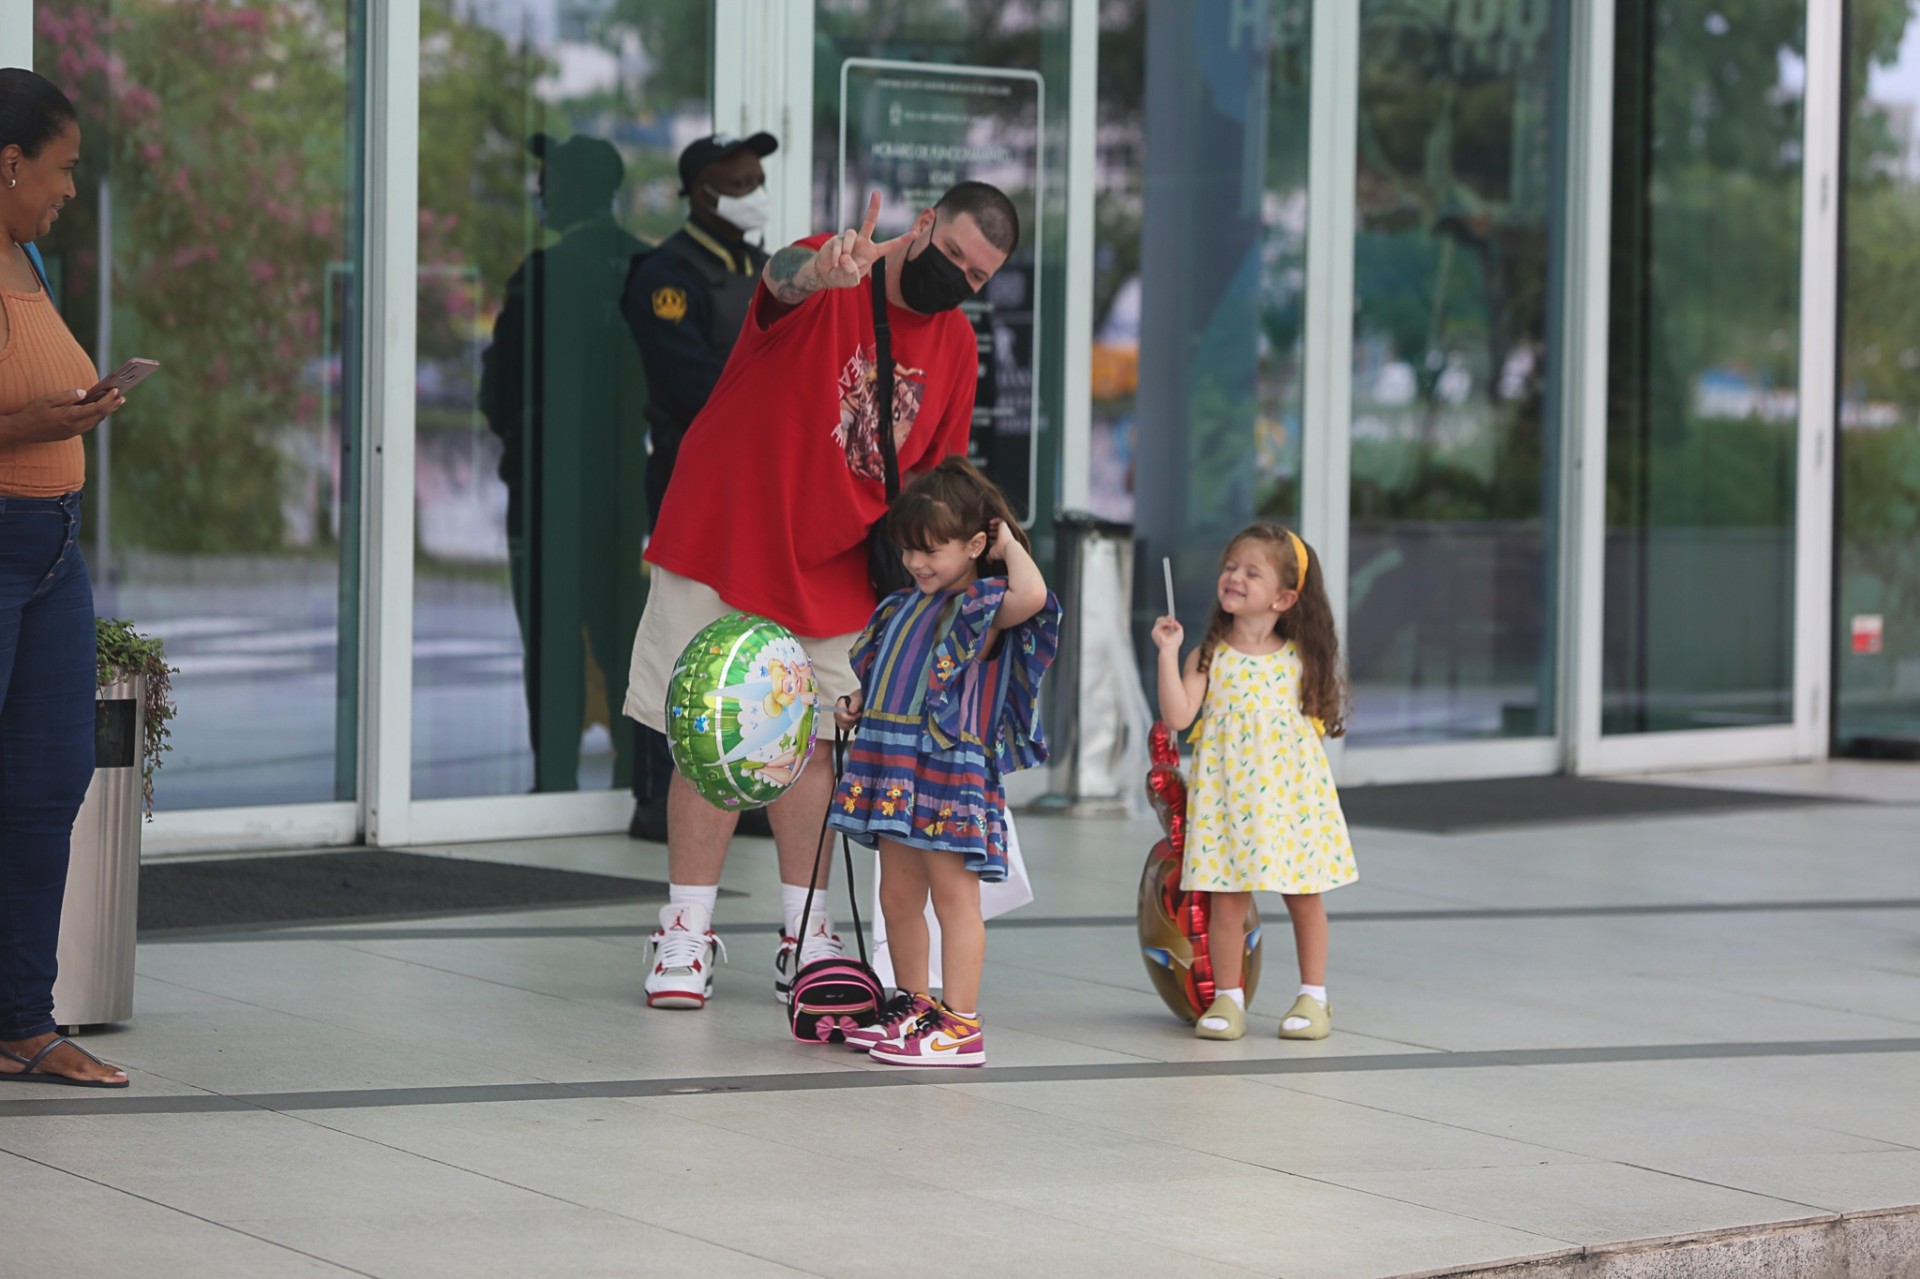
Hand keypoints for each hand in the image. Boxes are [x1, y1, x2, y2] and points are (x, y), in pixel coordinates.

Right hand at [2, 388, 121, 443]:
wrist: (22, 431)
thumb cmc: (33, 413)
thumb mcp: (47, 400)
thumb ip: (67, 396)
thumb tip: (83, 392)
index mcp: (70, 417)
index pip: (96, 409)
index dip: (109, 400)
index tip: (116, 391)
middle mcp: (75, 427)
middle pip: (100, 416)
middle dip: (112, 406)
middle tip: (121, 396)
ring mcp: (74, 432)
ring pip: (95, 422)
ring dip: (106, 412)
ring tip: (115, 402)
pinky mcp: (71, 434)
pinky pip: (89, 425)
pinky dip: (97, 416)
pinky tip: (99, 409)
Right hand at [813, 192, 913, 289]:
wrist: (827, 275)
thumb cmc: (843, 276)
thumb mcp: (851, 280)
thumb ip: (852, 272)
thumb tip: (846, 258)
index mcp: (872, 253)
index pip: (890, 246)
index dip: (902, 240)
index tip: (915, 233)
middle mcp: (862, 242)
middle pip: (869, 222)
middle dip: (873, 207)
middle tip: (876, 192)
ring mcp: (849, 239)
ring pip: (850, 235)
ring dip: (846, 251)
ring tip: (840, 265)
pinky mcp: (836, 238)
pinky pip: (838, 244)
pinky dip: (836, 256)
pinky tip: (834, 264)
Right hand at [833, 691, 864, 730]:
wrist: (860, 702)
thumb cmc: (858, 699)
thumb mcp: (858, 700)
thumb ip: (854, 705)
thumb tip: (851, 711)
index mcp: (839, 704)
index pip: (839, 714)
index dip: (847, 718)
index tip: (856, 717)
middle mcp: (837, 712)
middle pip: (840, 721)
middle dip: (851, 721)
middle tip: (859, 715)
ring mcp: (838, 718)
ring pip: (842, 726)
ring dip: (851, 724)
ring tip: (857, 717)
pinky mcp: (841, 722)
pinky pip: (844, 728)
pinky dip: (850, 726)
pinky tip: (855, 721)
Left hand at [987, 518, 1017, 560]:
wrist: (1007, 548)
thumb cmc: (1000, 552)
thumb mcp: (992, 554)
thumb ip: (989, 557)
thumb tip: (988, 561)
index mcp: (1001, 543)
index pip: (997, 540)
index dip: (992, 539)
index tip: (988, 539)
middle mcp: (1004, 537)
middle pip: (998, 533)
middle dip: (993, 532)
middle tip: (988, 532)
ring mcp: (1005, 531)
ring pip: (1000, 526)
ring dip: (994, 526)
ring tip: (989, 526)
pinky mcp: (1004, 526)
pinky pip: (1000, 520)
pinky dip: (995, 520)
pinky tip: (990, 522)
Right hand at [1151, 616, 1183, 652]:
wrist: (1170, 647)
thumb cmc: (1175, 643)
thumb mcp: (1180, 632)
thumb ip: (1178, 625)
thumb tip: (1174, 621)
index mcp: (1164, 633)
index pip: (1164, 623)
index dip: (1167, 619)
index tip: (1170, 617)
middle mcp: (1159, 632)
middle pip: (1160, 620)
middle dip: (1166, 618)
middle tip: (1171, 619)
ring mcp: (1156, 631)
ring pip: (1159, 620)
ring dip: (1166, 620)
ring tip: (1171, 623)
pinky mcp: (1154, 631)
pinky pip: (1160, 623)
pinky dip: (1166, 622)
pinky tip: (1170, 624)